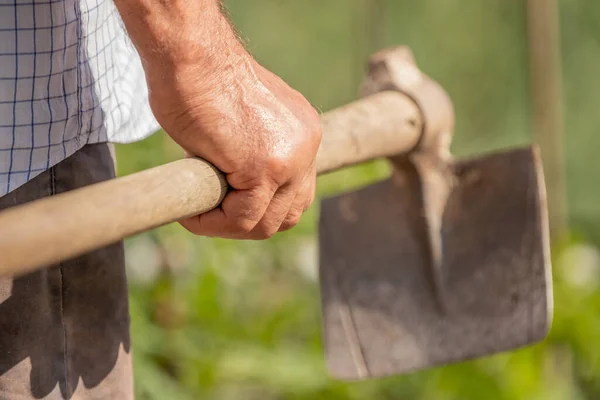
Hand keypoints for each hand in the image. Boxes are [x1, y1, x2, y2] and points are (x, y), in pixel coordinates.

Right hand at [137, 27, 319, 238]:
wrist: (190, 54)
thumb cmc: (201, 80)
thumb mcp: (242, 122)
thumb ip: (251, 153)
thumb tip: (234, 188)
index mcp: (303, 133)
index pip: (296, 192)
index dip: (261, 208)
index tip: (227, 206)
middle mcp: (305, 146)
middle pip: (289, 212)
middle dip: (249, 223)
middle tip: (212, 214)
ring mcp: (289, 158)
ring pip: (267, 223)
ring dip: (229, 226)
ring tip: (199, 212)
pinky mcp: (264, 169)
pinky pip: (242, 218)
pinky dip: (213, 223)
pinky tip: (192, 214)